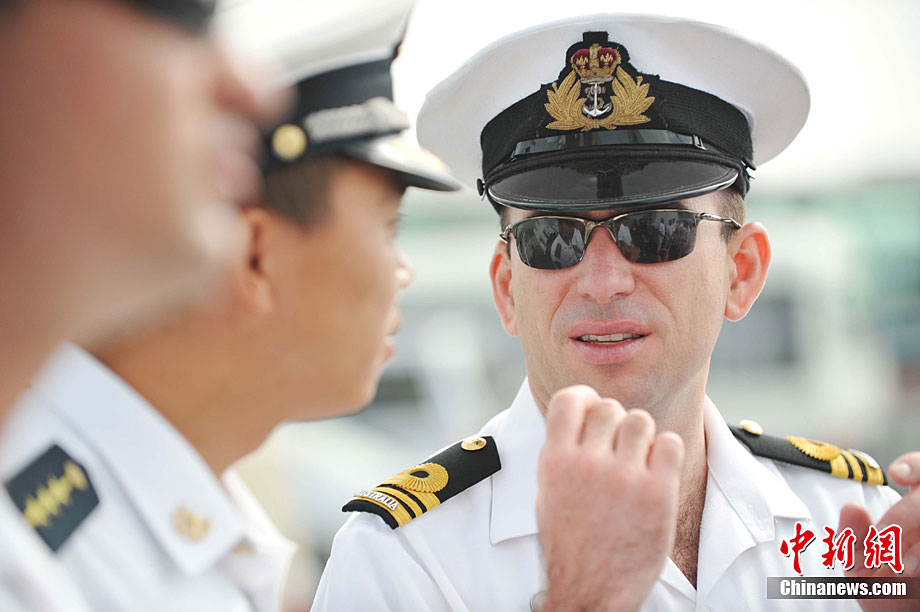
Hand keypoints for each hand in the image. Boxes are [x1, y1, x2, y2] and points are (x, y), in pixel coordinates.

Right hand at [536, 385, 684, 611]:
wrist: (590, 589)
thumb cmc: (570, 544)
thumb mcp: (548, 491)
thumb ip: (563, 451)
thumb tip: (584, 417)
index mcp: (555, 460)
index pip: (570, 399)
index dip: (585, 399)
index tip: (593, 409)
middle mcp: (588, 463)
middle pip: (611, 407)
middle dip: (616, 423)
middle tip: (619, 446)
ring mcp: (624, 477)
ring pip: (641, 420)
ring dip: (642, 436)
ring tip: (638, 461)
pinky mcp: (657, 493)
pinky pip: (671, 443)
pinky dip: (666, 452)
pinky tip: (657, 471)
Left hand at [840, 452, 919, 611]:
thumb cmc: (883, 586)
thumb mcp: (858, 563)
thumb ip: (853, 536)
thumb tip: (852, 508)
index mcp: (913, 509)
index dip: (914, 465)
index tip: (896, 474)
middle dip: (907, 513)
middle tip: (886, 536)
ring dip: (917, 542)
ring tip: (900, 566)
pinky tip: (913, 573)